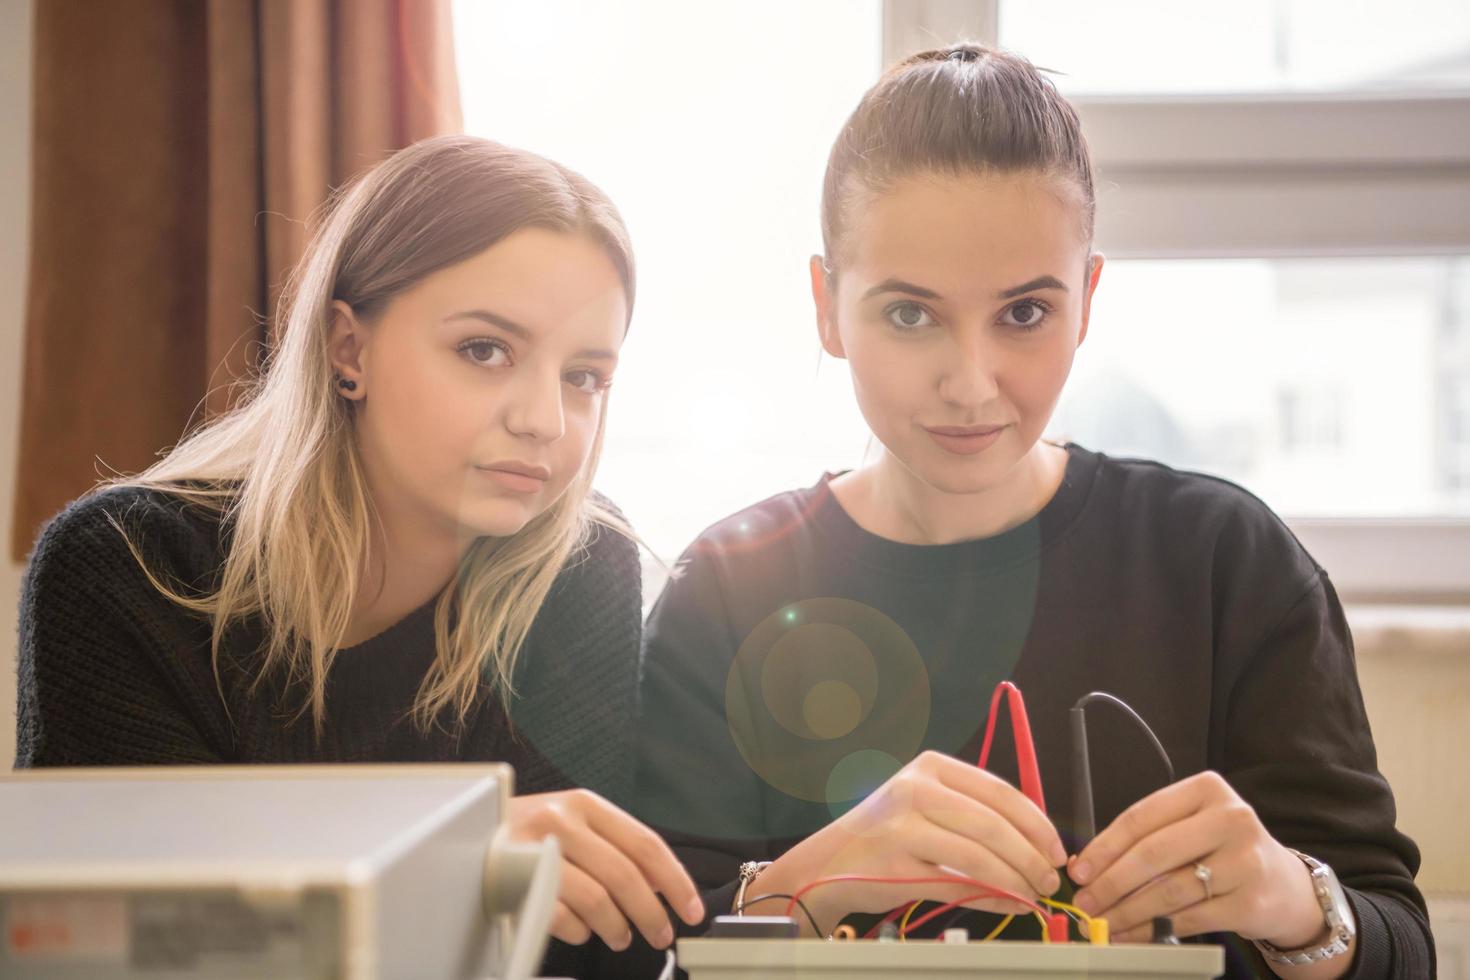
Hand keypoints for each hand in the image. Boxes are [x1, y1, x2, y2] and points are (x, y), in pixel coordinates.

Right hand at [507, 790, 704, 950]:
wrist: (465, 840)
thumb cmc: (528, 837)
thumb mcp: (573, 827)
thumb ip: (615, 848)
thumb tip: (664, 885)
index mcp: (585, 804)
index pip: (645, 843)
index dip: (676, 881)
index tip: (693, 909)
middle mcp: (561, 820)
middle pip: (625, 875)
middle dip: (651, 914)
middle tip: (662, 935)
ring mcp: (535, 849)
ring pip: (597, 900)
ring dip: (616, 928)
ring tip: (620, 937)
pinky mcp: (512, 881)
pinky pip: (561, 919)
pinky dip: (578, 933)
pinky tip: (580, 932)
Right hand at [756, 751, 1066, 933]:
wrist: (829, 862)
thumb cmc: (889, 834)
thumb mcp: (925, 803)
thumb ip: (974, 812)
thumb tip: (1039, 842)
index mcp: (929, 767)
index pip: (999, 791)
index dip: (1036, 823)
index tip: (1057, 849)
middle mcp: (914, 791)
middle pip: (992, 825)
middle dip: (1031, 857)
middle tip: (1050, 879)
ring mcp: (901, 829)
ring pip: (978, 857)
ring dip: (1016, 881)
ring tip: (1033, 894)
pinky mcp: (896, 868)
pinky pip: (958, 885)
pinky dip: (993, 898)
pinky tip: (1009, 904)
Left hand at [1070, 771, 1324, 947]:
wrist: (1284, 885)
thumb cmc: (1222, 850)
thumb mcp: (1190, 827)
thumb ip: (1146, 838)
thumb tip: (1087, 866)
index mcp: (1207, 790)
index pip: (1141, 817)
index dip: (1104, 847)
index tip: (1079, 870)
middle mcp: (1231, 820)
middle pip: (1153, 853)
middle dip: (1111, 882)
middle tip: (1085, 902)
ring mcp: (1245, 862)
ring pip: (1169, 891)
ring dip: (1128, 911)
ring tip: (1103, 922)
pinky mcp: (1250, 902)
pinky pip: (1189, 920)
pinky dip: (1154, 931)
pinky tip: (1132, 935)